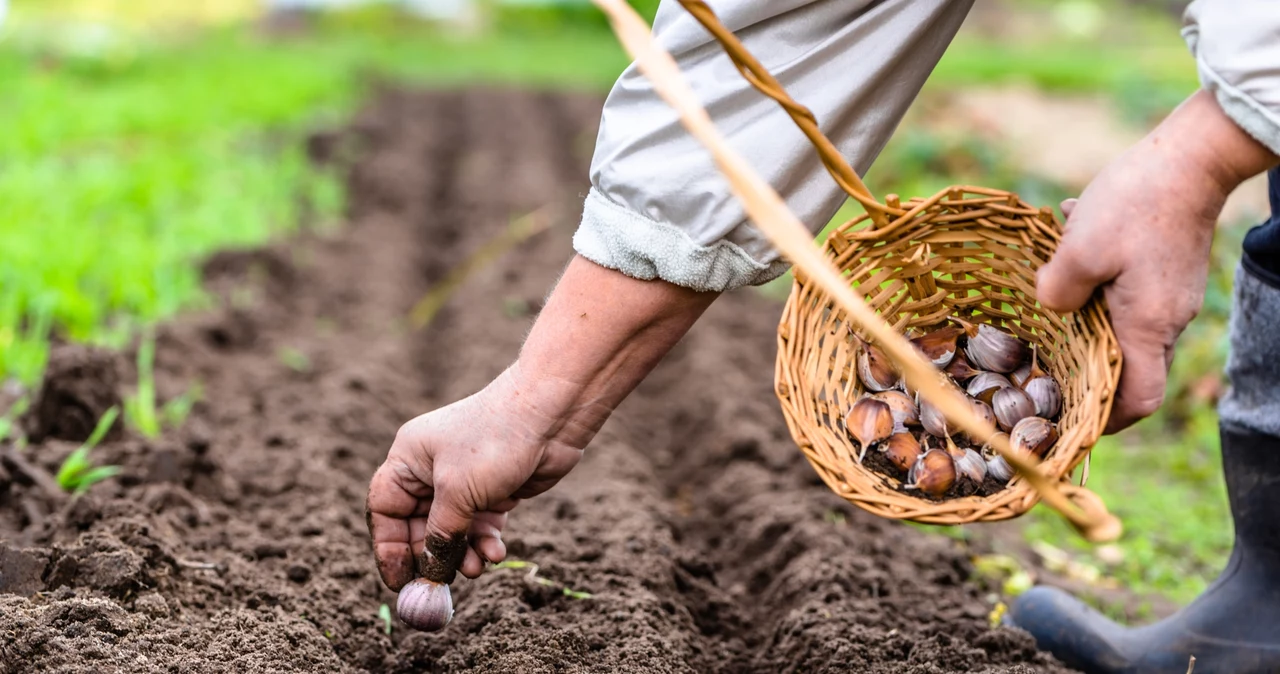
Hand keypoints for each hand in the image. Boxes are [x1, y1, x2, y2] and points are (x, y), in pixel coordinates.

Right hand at [366, 365, 588, 588]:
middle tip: (442, 585)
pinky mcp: (493, 491)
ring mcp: (463, 481)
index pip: (385, 509)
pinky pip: (480, 526)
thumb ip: (441, 535)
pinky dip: (485, 542)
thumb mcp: (458, 493)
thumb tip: (430, 572)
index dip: (388, 547)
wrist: (551, 415)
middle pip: (419, 526)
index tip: (399, 581)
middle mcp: (431, 470)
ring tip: (477, 568)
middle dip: (432, 555)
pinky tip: (496, 554)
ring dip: (462, 554)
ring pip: (453, 531)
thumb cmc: (494, 442)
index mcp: (408, 459)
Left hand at [1036, 90, 1276, 432]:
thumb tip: (1049, 308)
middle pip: (1127, 367)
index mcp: (1147, 326)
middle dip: (1085, 367)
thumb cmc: (1137, 203)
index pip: (1139, 400)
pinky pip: (1127, 291)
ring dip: (1084, 309)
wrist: (1191, 156)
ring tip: (1053, 277)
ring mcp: (1171, 295)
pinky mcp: (1168, 271)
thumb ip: (1056, 291)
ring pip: (1122, 323)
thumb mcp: (1079, 249)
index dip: (1107, 419)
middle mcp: (1168, 320)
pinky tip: (1073, 236)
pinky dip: (1098, 278)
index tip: (1073, 418)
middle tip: (1043, 360)